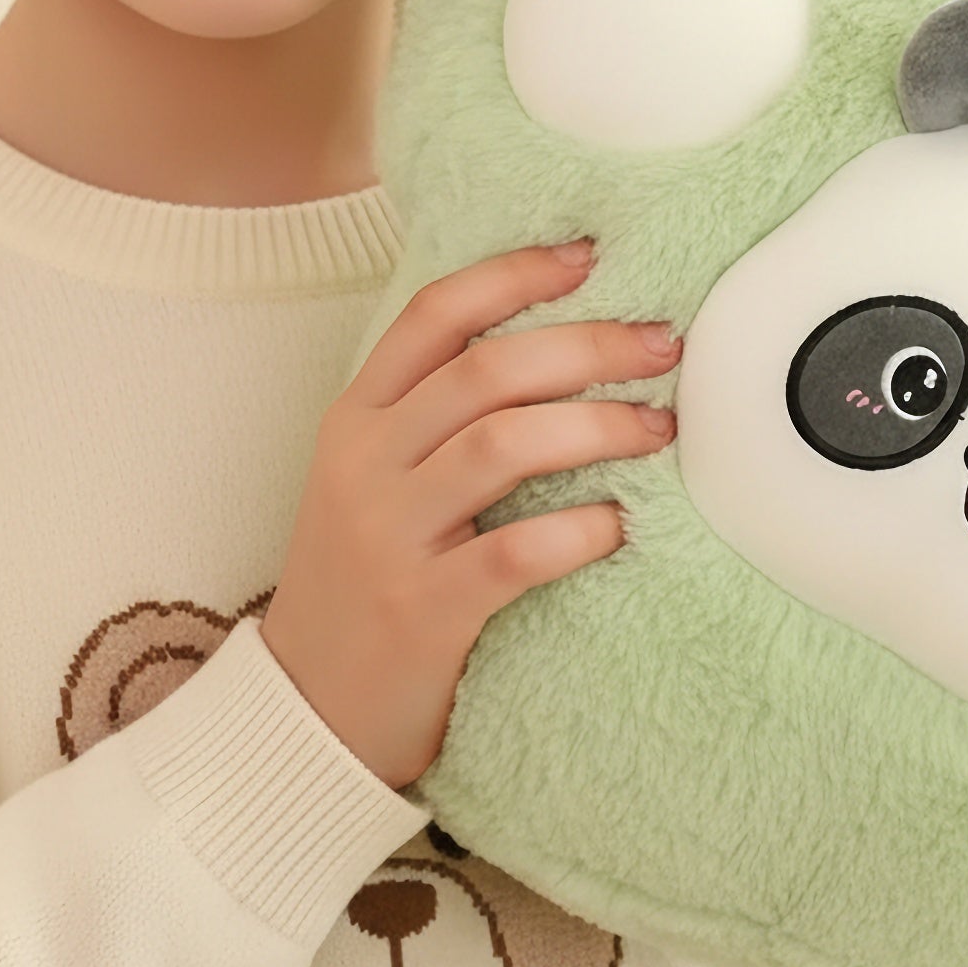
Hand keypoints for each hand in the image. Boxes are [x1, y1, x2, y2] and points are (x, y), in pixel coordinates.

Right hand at [258, 239, 677, 790]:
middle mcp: (365, 462)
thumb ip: (436, 417)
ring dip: (598, 424)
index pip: (434, 313)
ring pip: (505, 443)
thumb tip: (556, 347)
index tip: (590, 256)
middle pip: (487, 368)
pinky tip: (621, 525)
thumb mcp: (373, 480)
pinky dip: (580, 530)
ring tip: (659, 428)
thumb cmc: (363, 582)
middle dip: (588, 344)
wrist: (304, 710)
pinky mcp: (423, 609)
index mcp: (355, 417)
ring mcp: (389, 534)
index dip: (514, 274)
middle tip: (663, 347)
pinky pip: (517, 552)